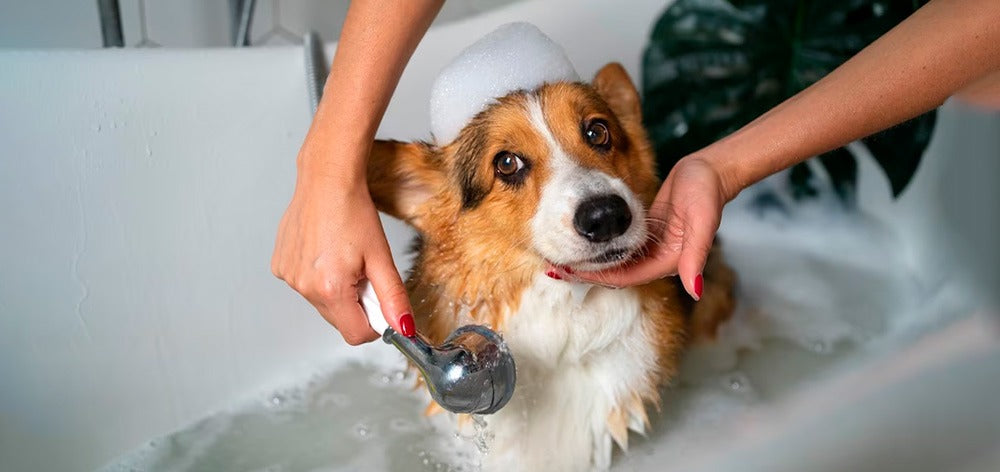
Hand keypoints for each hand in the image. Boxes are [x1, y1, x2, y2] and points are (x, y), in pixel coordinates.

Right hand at [271, 165, 413, 344]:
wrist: (326, 179)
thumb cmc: (353, 211)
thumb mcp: (382, 257)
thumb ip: (393, 298)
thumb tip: (404, 327)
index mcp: (331, 289)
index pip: (356, 335)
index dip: (374, 323)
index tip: (379, 301)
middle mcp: (304, 287)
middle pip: (338, 319)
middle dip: (355, 303)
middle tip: (363, 271)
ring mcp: (289, 277)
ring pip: (322, 302)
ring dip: (336, 289)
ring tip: (342, 256)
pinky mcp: (280, 266)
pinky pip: (305, 285)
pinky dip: (318, 276)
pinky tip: (325, 250)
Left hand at [574, 156, 731, 299]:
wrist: (710, 171)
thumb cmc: (707, 193)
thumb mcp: (701, 222)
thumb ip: (696, 256)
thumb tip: (695, 289)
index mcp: (668, 262)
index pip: (625, 278)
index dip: (596, 277)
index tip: (568, 273)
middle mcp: (657, 259)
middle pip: (617, 274)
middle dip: (588, 273)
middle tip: (556, 268)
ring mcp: (651, 246)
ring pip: (615, 261)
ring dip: (591, 261)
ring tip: (562, 256)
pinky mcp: (646, 232)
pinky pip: (619, 246)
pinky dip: (601, 247)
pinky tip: (582, 240)